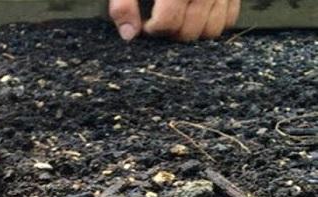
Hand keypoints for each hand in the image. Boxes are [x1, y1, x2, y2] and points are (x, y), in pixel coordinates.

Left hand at [109, 0, 240, 41]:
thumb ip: (124, 4)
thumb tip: (129, 34)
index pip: (168, 21)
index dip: (153, 28)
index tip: (147, 24)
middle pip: (189, 30)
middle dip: (171, 33)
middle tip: (161, 23)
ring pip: (211, 29)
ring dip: (192, 32)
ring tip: (178, 20)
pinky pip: (229, 18)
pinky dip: (213, 22)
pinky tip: (196, 14)